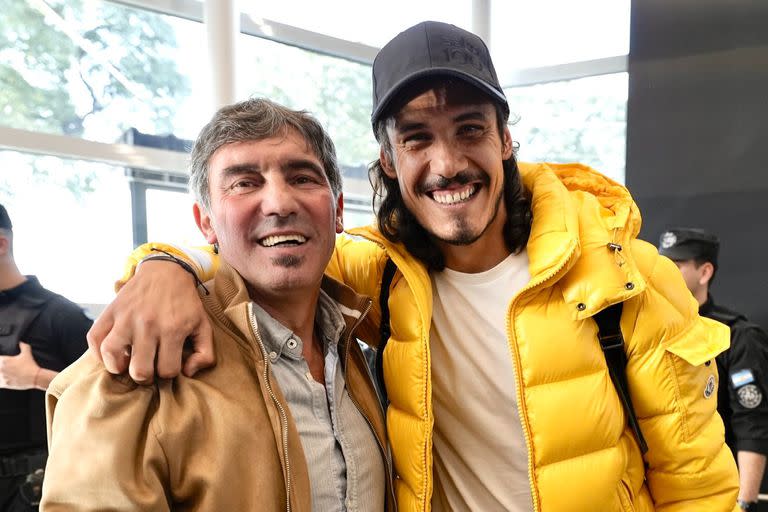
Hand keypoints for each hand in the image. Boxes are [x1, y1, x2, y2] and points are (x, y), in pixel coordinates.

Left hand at [0, 342, 40, 389]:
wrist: (34, 377)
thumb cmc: (30, 365)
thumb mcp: (27, 353)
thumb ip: (23, 346)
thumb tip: (21, 342)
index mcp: (5, 360)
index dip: (0, 359)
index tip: (3, 361)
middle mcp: (2, 368)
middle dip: (1, 367)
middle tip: (9, 367)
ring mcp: (3, 377)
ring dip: (2, 374)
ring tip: (7, 373)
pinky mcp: (6, 383)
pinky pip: (0, 383)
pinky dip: (3, 381)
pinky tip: (6, 380)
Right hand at [87, 259, 214, 383]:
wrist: (167, 270)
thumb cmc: (186, 303)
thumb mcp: (203, 325)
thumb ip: (205, 353)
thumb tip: (188, 373)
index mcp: (173, 330)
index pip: (166, 371)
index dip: (167, 373)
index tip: (166, 365)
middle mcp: (148, 325)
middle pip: (139, 370)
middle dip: (144, 376)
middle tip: (147, 369)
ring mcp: (126, 318)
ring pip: (112, 356)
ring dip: (118, 367)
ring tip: (126, 363)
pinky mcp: (110, 311)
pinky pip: (94, 338)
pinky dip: (98, 352)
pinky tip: (111, 353)